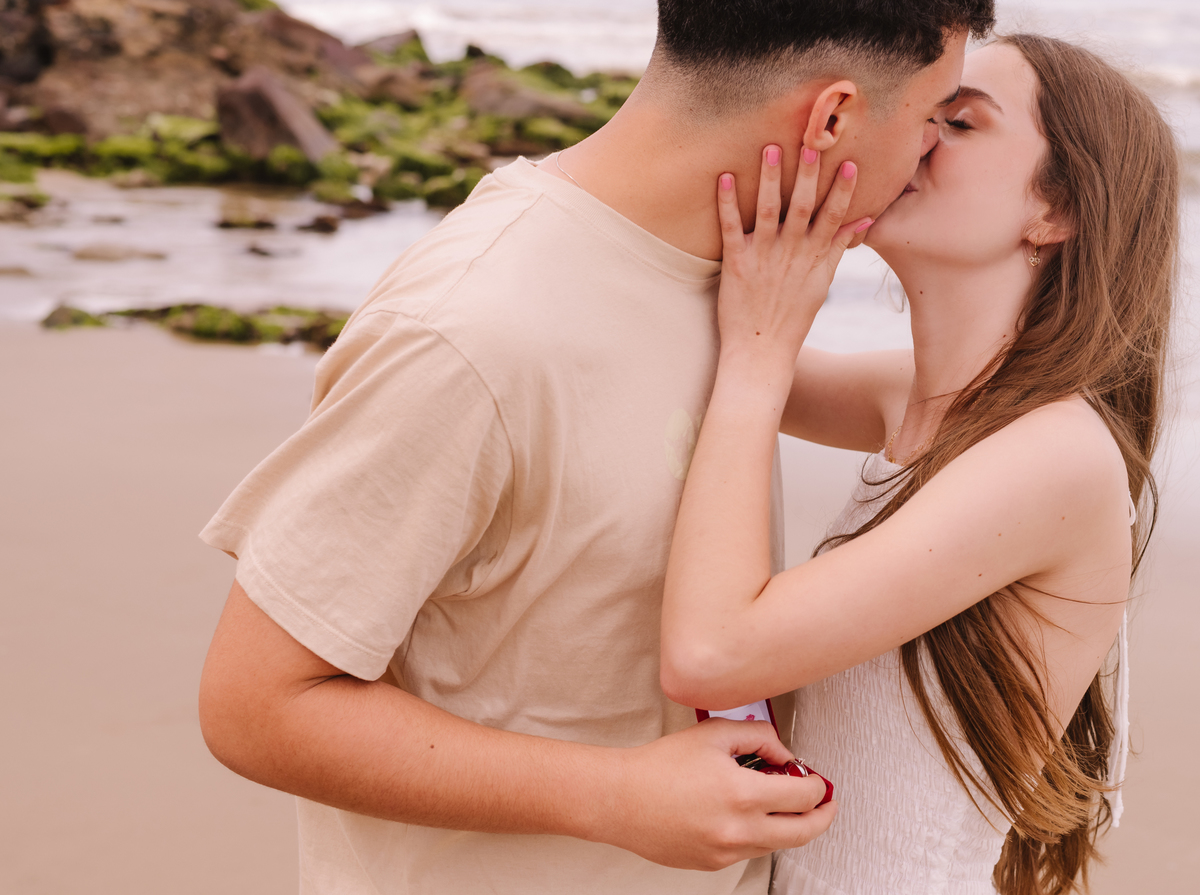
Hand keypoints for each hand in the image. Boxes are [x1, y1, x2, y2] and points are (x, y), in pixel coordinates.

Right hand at [592, 719, 836, 870]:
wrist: (621, 799)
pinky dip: (758, 833)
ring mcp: (727, 852)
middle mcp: (739, 830)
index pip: (805, 797)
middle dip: (822, 815)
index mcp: (742, 794)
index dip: (818, 785)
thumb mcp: (714, 734)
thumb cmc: (661, 765)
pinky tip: (742, 812)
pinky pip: (750, 851)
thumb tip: (785, 756)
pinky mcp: (713, 864)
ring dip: (788, 824)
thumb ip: (760, 737)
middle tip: (824, 801)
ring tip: (776, 800)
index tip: (815, 778)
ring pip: (777, 843)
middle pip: (804, 832)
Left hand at [716, 145, 869, 375]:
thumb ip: (839, 248)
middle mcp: (791, 254)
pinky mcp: (736, 264)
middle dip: (807, 176)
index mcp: (813, 258)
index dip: (842, 191)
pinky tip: (724, 176)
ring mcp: (763, 257)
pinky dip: (727, 202)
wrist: (761, 351)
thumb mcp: (822, 283)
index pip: (832, 218)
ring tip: (770, 149)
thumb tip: (864, 218)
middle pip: (802, 208)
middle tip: (812, 143)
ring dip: (769, 179)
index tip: (850, 163)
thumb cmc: (792, 318)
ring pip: (768, 211)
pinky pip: (731, 228)